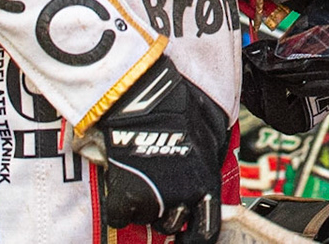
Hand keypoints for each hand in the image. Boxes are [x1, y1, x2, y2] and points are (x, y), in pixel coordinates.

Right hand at [85, 57, 227, 241]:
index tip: (187, 237)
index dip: (195, 237)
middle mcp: (182, 198)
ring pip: (147, 219)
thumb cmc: (179, 107)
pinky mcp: (125, 200)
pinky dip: (119, 205)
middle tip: (157, 188)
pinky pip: (120, 216)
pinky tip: (121, 183)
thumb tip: (207, 172)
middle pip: (172, 224)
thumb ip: (207, 164)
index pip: (206, 231)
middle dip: (165, 210)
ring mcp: (153, 201)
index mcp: (206, 185)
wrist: (144, 99)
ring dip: (143, 205)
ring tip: (139, 176)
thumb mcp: (209, 137)